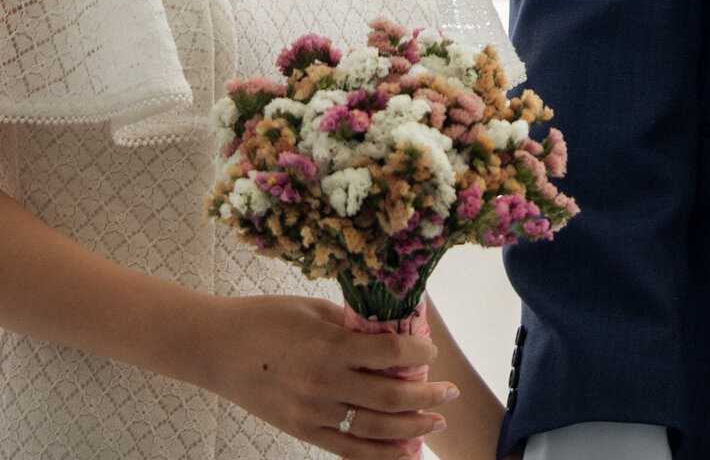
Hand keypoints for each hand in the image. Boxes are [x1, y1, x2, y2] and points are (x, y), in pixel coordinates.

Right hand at [196, 293, 456, 456]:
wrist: (216, 350)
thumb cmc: (264, 317)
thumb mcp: (312, 307)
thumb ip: (351, 322)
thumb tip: (389, 328)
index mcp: (328, 346)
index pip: (389, 351)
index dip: (418, 350)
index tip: (431, 349)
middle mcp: (324, 384)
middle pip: (389, 397)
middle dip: (426, 396)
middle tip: (449, 393)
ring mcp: (312, 413)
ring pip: (374, 430)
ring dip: (411, 429)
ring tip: (435, 423)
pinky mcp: (301, 431)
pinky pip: (347, 450)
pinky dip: (378, 454)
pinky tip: (401, 452)